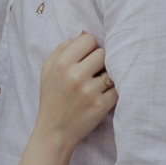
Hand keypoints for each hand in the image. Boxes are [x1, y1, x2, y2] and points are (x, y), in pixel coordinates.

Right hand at [35, 33, 118, 153]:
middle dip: (99, 61)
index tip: (85, 58)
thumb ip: (63, 47)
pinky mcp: (101, 106)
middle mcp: (75, 76)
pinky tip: (102, 95)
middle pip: (103, 52)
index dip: (89, 48)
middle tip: (92, 72)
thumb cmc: (52, 96)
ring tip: (97, 84)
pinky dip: (112, 91)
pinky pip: (117, 88)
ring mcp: (90, 91)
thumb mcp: (48, 69)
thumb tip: (84, 33)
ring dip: (107, 76)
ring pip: (112, 69)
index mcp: (61, 63)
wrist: (55, 131)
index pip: (89, 39)